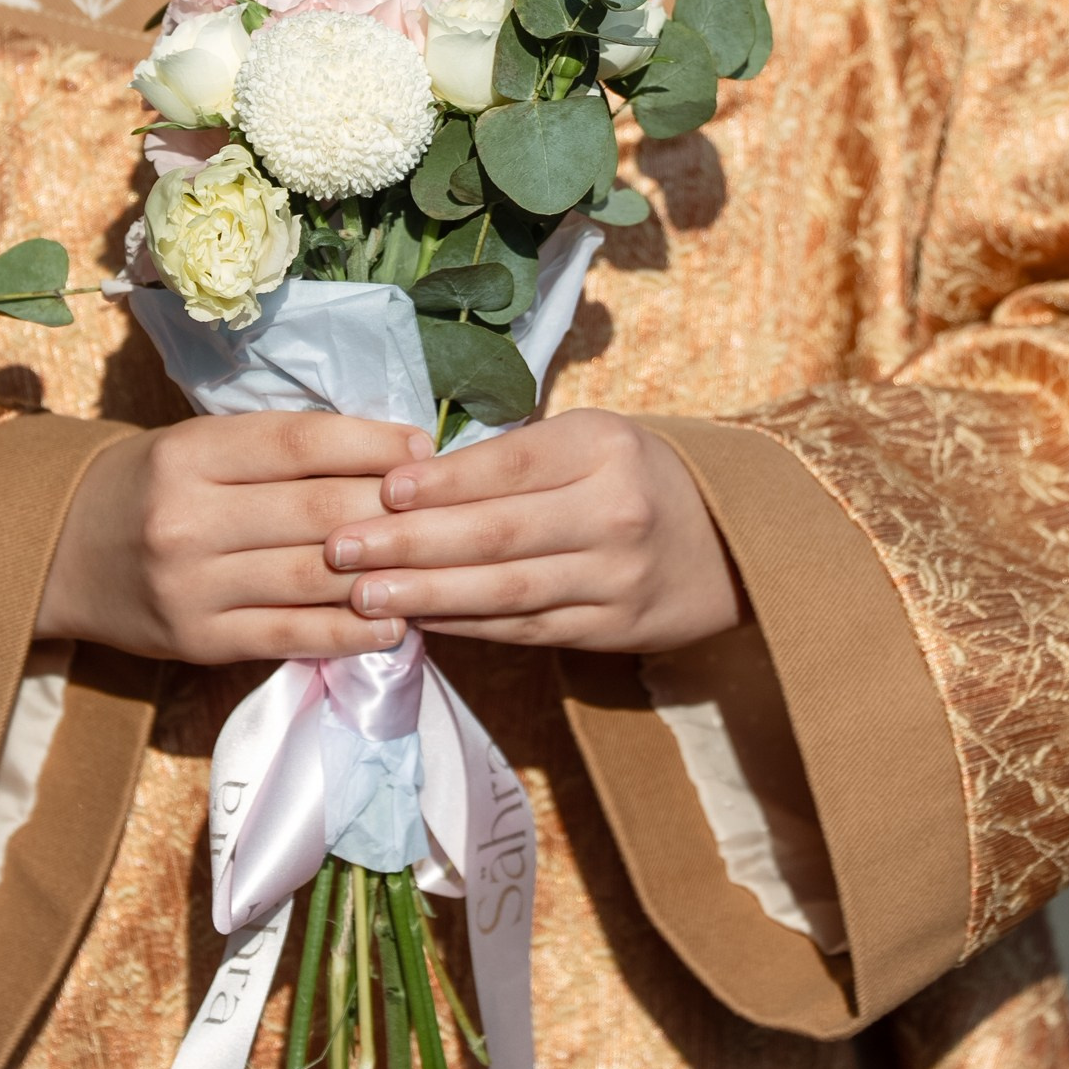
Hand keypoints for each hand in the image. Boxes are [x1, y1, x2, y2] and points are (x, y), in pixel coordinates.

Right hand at [38, 413, 434, 663]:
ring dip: (386, 573)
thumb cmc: (152, 487)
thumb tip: (388, 454)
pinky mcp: (198, 641)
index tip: (424, 449)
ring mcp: (192, 586)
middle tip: (445, 508)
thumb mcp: (200, 446)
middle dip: (391, 509)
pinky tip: (396, 623)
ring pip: (312, 576)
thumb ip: (278, 450)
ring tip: (438, 566)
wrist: (59, 551)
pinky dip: (350, 631)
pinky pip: (289, 635)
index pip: (299, 443)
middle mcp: (187, 519)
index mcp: (191, 454)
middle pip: (316, 512)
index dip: (371, 445)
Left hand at [320, 409, 745, 655]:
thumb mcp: (590, 442)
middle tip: (341, 547)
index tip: (380, 490)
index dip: (441, 480)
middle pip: (497, 531)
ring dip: (427, 593)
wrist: (727, 544)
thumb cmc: (633, 479)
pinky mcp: (612, 627)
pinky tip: (419, 620)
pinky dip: (467, 625)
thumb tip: (410, 479)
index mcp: (605, 447)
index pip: (509, 463)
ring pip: (505, 588)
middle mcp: (615, 510)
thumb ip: (514, 457)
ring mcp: (616, 576)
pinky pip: (526, 627)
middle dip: (410, 541)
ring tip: (363, 594)